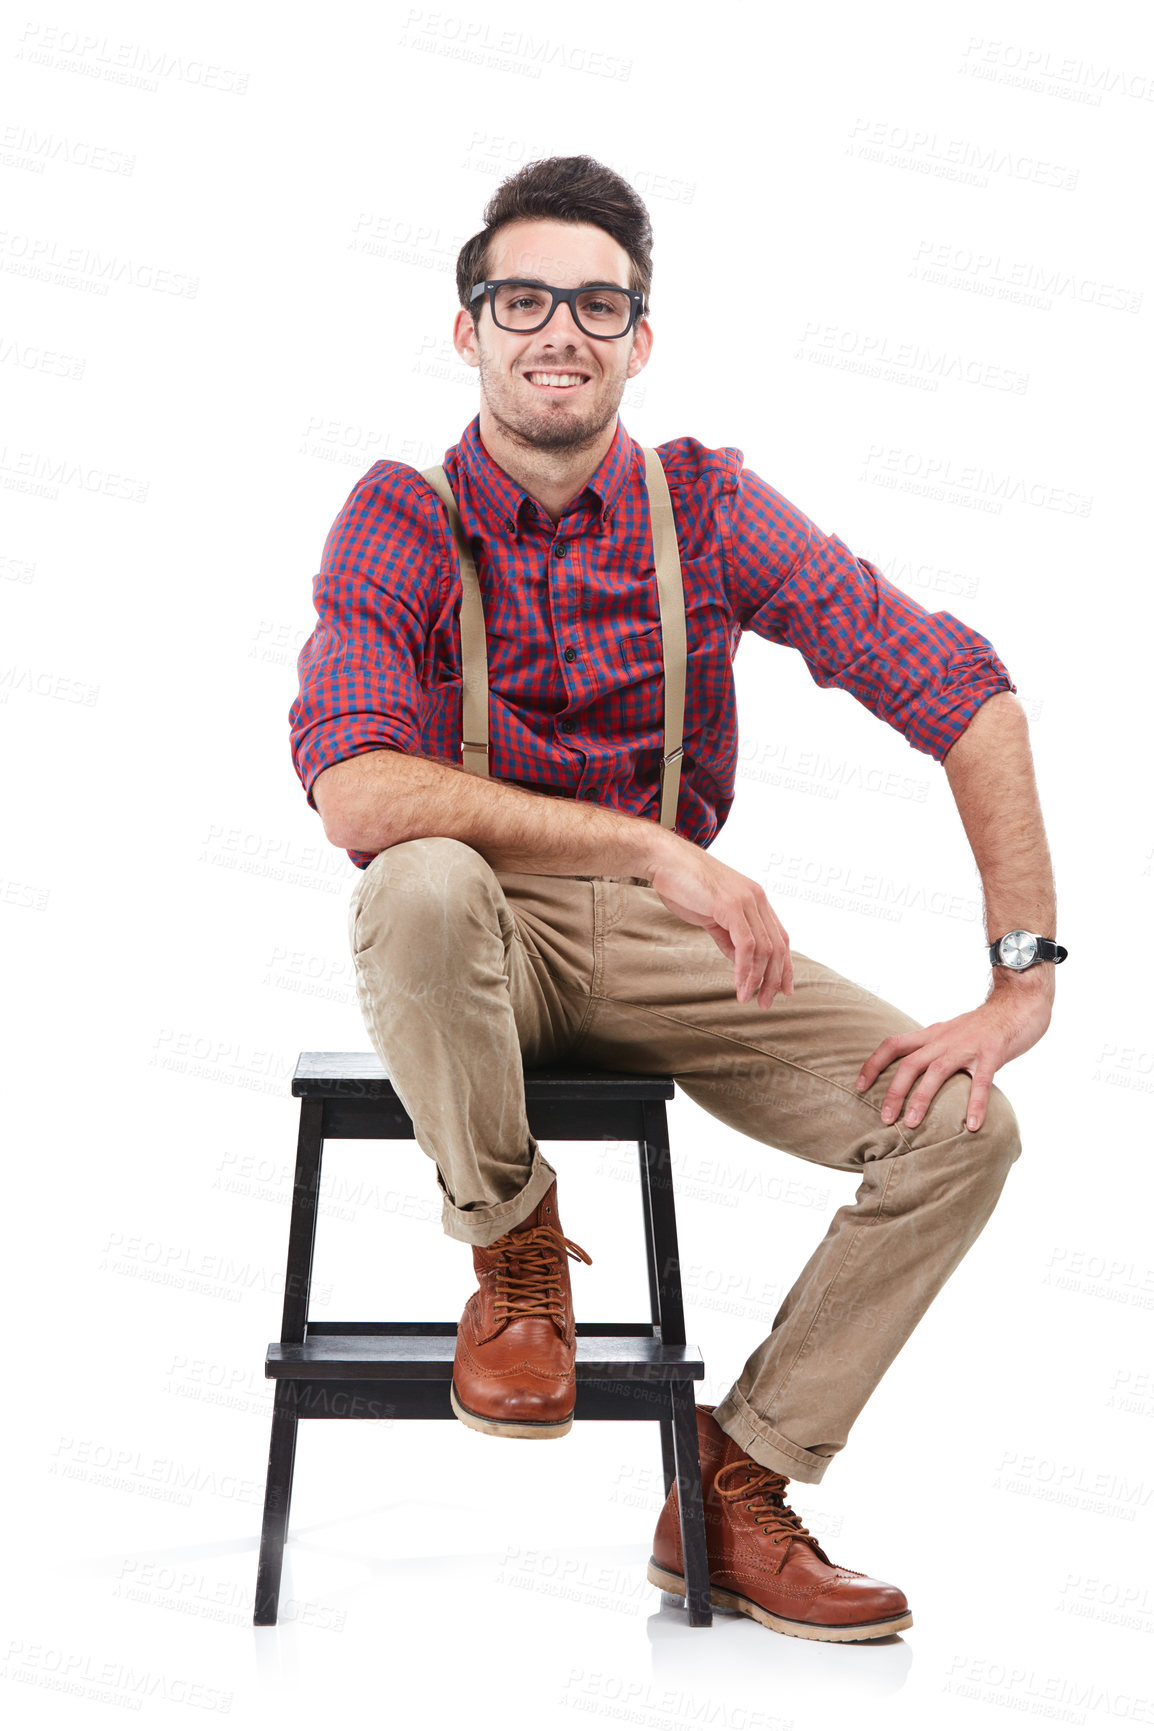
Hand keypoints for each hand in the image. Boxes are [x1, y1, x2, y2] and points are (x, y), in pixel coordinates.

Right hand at [648, 842, 792, 1008]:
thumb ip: (728, 935)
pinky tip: (738, 984)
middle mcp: (757, 899)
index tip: (782, 990)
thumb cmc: (683, 884)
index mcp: (755, 899)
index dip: (784, 965)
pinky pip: (747, 944)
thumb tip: (740, 960)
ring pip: (764, 949)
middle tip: (765, 1003)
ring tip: (748, 998)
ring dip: (757, 979)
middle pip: (777, 946)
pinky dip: (745, 968)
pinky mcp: (731, 905)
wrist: (664, 860)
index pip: (780, 937)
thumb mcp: (712, 914)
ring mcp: (746, 901)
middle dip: (774, 979)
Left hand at [854, 984, 1052, 1131]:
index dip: (872, 1064)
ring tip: (911, 1125)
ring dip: (921, 1099)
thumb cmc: (984, 1026)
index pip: (892, 1045)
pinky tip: (973, 1126)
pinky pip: (981, 1082)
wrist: (1018, 1003)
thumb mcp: (951, 1034)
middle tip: (884, 1119)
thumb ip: (934, 1051)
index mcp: (931, 1035)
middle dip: (893, 1092)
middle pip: (909, 1064)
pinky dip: (976, 1104)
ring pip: (936, 1072)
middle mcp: (944, 1040)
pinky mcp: (992, 1053)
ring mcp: (967, 1046)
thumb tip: (916, 1078)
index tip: (859, 1086)